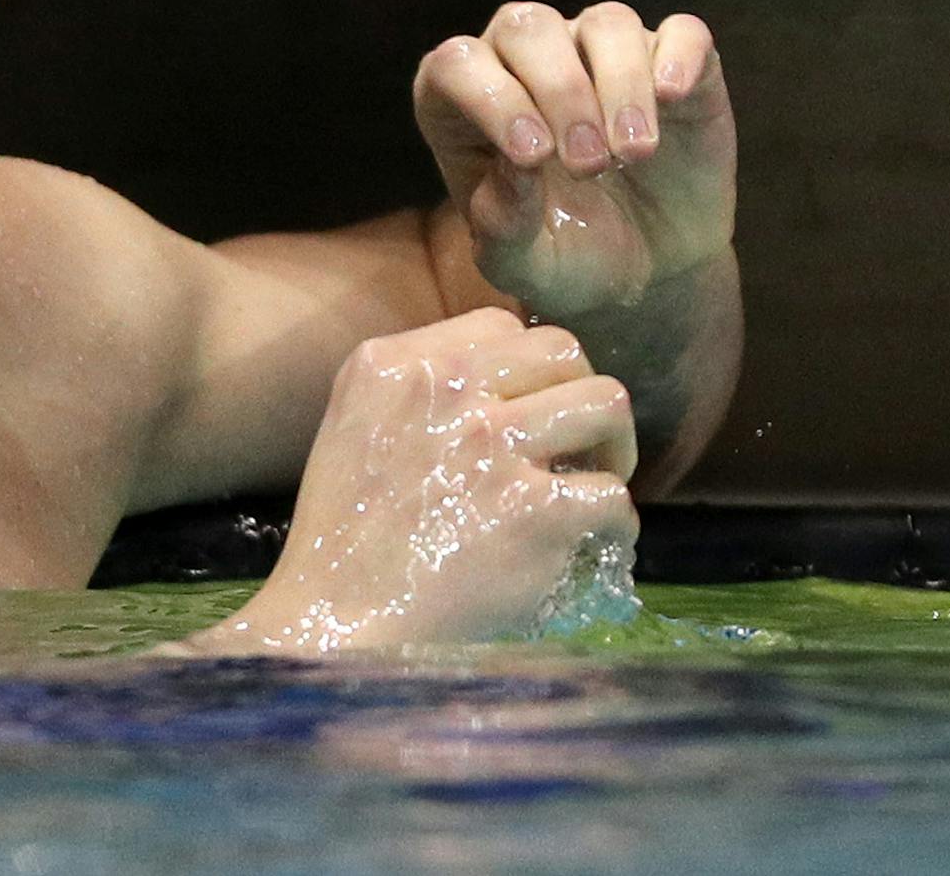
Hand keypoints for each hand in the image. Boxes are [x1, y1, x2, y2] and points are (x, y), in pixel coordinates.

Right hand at [191, 309, 636, 654]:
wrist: (336, 623)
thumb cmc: (342, 539)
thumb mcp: (354, 427)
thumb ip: (418, 393)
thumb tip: (503, 388)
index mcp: (392, 363)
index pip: (499, 325)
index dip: (527, 370)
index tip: (527, 412)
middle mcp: (444, 389)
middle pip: (563, 350)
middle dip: (580, 397)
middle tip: (577, 448)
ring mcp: (493, 448)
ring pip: (607, 404)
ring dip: (613, 449)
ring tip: (592, 487)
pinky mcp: (537, 515)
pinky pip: (614, 499)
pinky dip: (613, 531)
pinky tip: (589, 553)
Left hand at [412, 2, 735, 321]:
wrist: (644, 272)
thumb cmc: (562, 255)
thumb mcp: (520, 262)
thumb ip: (502, 222)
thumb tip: (519, 166)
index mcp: (463, 98)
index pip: (456, 63)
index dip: (492, 98)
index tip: (534, 158)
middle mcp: (524, 58)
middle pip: (528, 27)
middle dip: (559, 91)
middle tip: (588, 165)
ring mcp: (598, 51)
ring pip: (605, 22)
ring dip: (620, 83)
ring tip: (633, 153)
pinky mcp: (670, 62)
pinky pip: (679, 32)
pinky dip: (679, 55)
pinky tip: (673, 97)